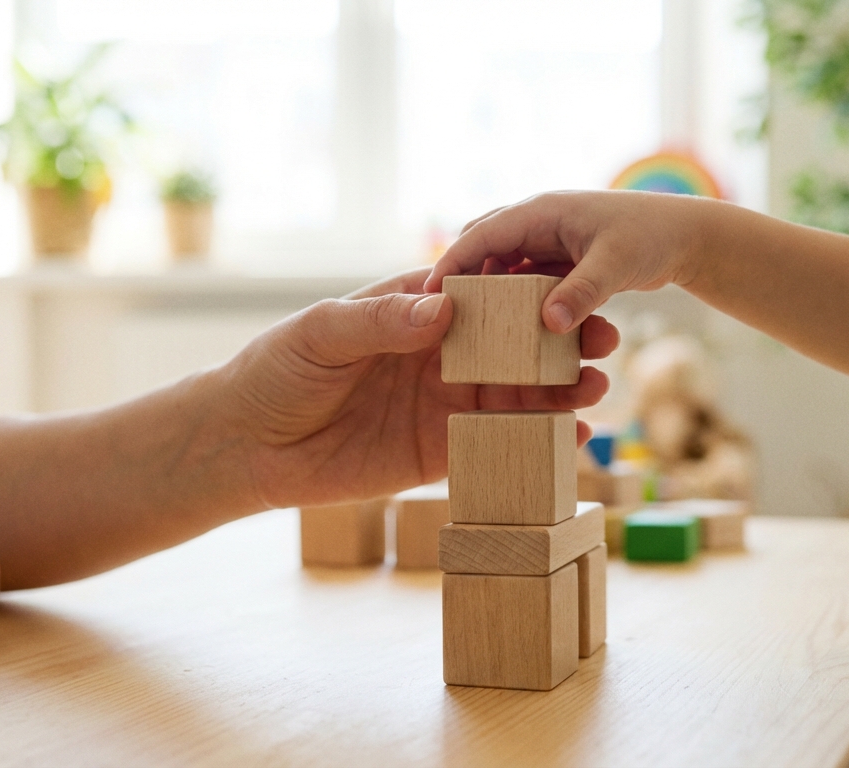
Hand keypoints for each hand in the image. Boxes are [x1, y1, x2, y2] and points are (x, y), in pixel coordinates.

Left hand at [219, 268, 618, 509]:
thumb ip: (380, 321)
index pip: (481, 296)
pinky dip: (533, 441)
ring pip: (514, 394)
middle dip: (558, 343)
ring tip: (595, 391)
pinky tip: (568, 441)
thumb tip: (442, 307)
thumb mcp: (321, 333)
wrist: (246, 445)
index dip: (525, 293)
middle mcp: (436, 355)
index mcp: (413, 312)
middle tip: (602, 344)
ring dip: (558, 393)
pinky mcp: (435, 451)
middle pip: (511, 345)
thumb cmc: (274, 371)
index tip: (568, 292)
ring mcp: (440, 403)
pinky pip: (493, 444)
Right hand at [425, 190, 712, 333]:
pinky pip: (524, 278)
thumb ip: (583, 292)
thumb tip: (550, 324)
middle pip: (483, 245)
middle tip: (440, 312)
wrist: (686, 236)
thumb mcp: (616, 265)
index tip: (429, 289)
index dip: (452, 260)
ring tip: (469, 326)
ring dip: (488, 290)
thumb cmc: (652, 237)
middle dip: (462, 276)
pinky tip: (508, 328)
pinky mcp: (560, 259)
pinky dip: (513, 299)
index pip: (482, 234)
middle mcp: (538, 221)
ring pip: (502, 264)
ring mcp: (548, 240)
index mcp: (542, 211)